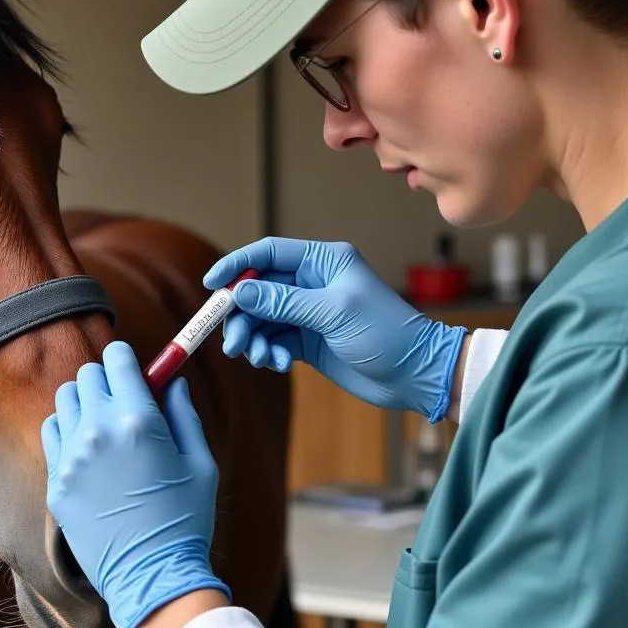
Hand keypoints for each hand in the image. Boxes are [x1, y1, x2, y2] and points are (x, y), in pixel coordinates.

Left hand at [42, 341, 230, 627]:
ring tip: (104, 422)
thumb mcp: (201, 462)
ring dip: (85, 400)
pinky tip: (87, 447)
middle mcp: (99, 431)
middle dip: (108, 379)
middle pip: (89, 374)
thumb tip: (173, 381)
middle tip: (124, 398)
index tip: (135, 366)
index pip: (119, 359)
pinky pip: (51, 432)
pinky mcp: (57, 482)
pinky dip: (68, 429)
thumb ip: (184, 413)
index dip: (128, 358)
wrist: (152, 577)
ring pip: (65, 399)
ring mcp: (72, 457)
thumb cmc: (186, 519)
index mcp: (139, 419)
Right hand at [205, 237, 466, 422]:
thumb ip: (283, 301)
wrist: (415, 374)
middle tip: (234, 342)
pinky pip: (274, 340)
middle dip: (242, 315)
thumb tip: (240, 291)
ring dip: (253, 338)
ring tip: (259, 358)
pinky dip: (269, 352)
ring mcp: (309, 312)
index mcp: (323, 261)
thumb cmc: (386, 333)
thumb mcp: (332, 312)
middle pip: (258, 290)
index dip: (237, 266)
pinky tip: (278, 364)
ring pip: (262, 319)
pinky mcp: (308, 339)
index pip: (268, 253)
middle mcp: (312, 283)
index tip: (212, 285)